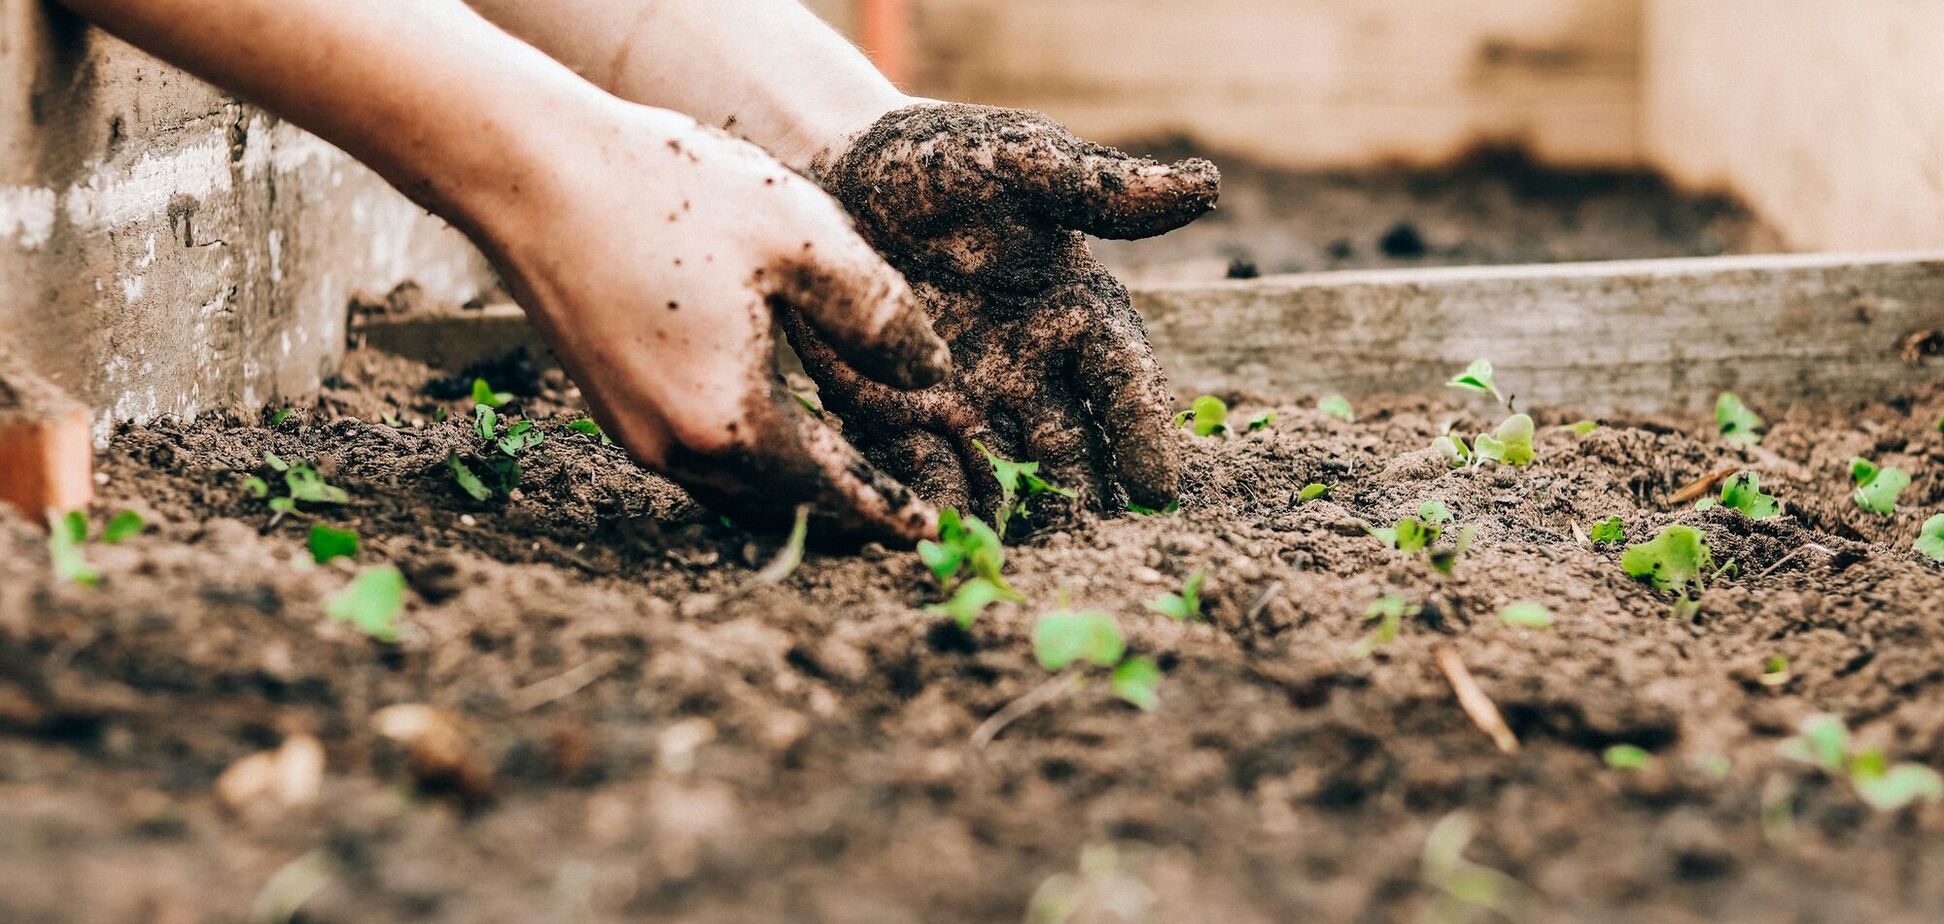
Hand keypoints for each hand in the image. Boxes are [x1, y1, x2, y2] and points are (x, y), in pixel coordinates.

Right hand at [471, 100, 950, 542]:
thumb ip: (879, 316)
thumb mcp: (803, 238)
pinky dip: (750, 462)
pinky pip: (698, 460)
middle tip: (898, 520)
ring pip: (735, 490)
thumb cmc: (669, 192)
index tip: (928, 534)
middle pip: (781, 506)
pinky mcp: (610, 405)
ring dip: (794, 494)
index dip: (886, 511)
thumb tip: (932, 375)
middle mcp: (675, 447)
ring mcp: (633, 431)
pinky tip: (775, 433)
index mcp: (730, 421)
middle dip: (843, 516)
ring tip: (848, 485)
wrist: (530, 170)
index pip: (831, 491)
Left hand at [786, 102, 1218, 522]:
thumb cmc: (941, 159)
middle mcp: (1032, 370)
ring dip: (1016, 518)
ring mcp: (967, 400)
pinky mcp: (898, 416)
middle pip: (1072, 448)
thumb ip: (1099, 187)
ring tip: (1022, 563)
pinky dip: (935, 506)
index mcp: (1077, 313)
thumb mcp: (1019, 161)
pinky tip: (940, 539)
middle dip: (1084, 499)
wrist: (834, 169)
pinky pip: (923, 471)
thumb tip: (1206, 186)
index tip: (1159, 488)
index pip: (1124, 382)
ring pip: (1005, 475)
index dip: (1143, 433)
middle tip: (1094, 548)